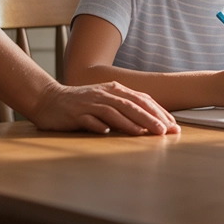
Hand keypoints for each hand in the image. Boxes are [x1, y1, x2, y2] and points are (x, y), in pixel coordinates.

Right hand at [30, 80, 179, 134]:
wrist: (50, 100)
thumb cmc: (82, 104)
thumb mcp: (106, 102)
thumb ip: (125, 109)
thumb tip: (149, 123)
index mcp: (115, 90)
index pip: (142, 100)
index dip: (159, 112)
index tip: (173, 126)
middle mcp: (105, 94)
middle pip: (132, 105)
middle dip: (151, 118)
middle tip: (166, 131)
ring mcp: (90, 103)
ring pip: (115, 112)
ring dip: (132, 123)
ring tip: (147, 133)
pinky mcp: (76, 114)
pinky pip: (91, 120)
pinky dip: (101, 125)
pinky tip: (110, 132)